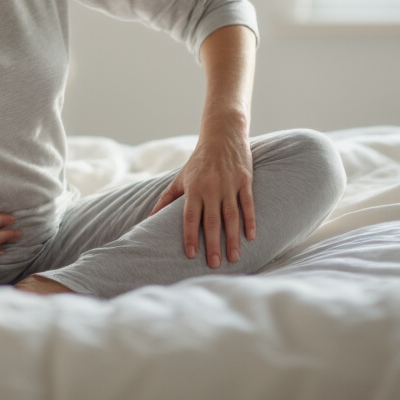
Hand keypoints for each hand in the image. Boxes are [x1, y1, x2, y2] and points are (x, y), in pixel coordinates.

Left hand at [148, 126, 255, 267]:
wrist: (222, 134)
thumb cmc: (198, 161)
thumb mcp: (180, 178)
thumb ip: (166, 199)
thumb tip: (149, 218)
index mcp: (193, 188)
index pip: (190, 216)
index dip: (190, 235)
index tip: (191, 254)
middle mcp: (211, 187)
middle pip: (211, 220)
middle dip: (213, 244)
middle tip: (215, 265)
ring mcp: (229, 184)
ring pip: (231, 215)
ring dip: (232, 238)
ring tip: (234, 258)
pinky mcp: (244, 180)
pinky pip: (248, 204)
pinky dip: (250, 220)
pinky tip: (250, 237)